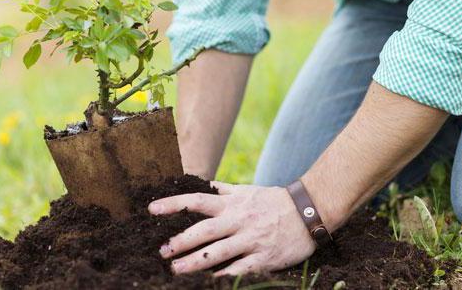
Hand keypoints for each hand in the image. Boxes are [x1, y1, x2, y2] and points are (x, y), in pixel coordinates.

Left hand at [148, 182, 316, 275]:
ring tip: (176, 270)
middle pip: (204, 230)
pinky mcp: (264, 257)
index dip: (173, 204)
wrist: (310, 211)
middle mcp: (239, 220)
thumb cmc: (274, 201)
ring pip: (219, 252)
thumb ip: (223, 190)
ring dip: (195, 262)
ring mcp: (251, 239)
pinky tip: (209, 282)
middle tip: (161, 251)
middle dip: (181, 241)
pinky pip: (241, 269)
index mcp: (232, 203)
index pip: (197, 200)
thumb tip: (201, 182)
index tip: (151, 209)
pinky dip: (224, 276)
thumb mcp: (247, 190)